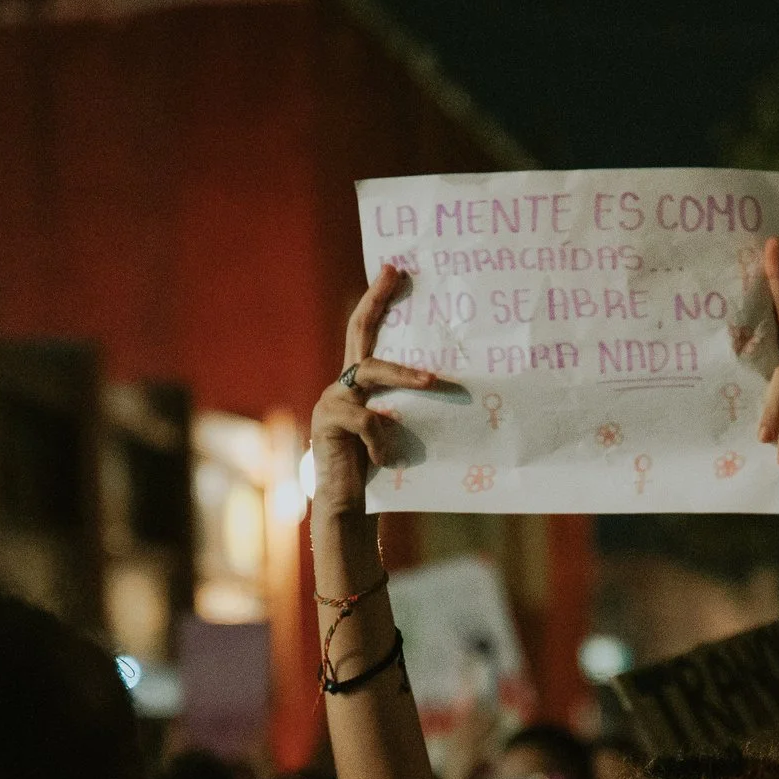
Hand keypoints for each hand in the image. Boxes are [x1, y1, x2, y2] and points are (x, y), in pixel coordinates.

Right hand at [311, 265, 448, 517]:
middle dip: (377, 299)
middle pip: (359, 332)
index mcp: (359, 385)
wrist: (349, 508)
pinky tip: (386, 460)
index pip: (366, 332)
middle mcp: (342, 385)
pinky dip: (384, 439)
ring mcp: (332, 400)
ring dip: (406, 375)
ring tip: (433, 383)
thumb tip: (450, 383)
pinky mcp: (328, 422)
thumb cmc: (381, 472)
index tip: (393, 269)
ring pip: (371, 372)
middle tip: (396, 273)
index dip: (377, 299)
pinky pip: (368, 419)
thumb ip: (411, 406)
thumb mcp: (402, 430)